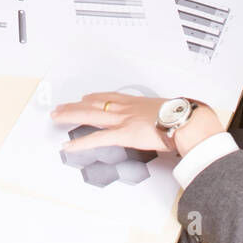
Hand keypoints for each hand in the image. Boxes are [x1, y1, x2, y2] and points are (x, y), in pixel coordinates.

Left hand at [50, 92, 224, 155]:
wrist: (185, 121)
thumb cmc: (181, 117)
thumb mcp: (167, 111)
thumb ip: (159, 115)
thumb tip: (163, 121)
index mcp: (136, 103)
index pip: (110, 97)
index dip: (94, 97)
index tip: (85, 97)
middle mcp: (125, 108)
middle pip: (94, 104)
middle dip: (75, 105)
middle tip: (61, 106)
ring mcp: (122, 120)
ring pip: (90, 115)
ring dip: (70, 116)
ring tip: (57, 117)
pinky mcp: (123, 134)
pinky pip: (97, 139)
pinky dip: (80, 143)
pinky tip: (68, 146)